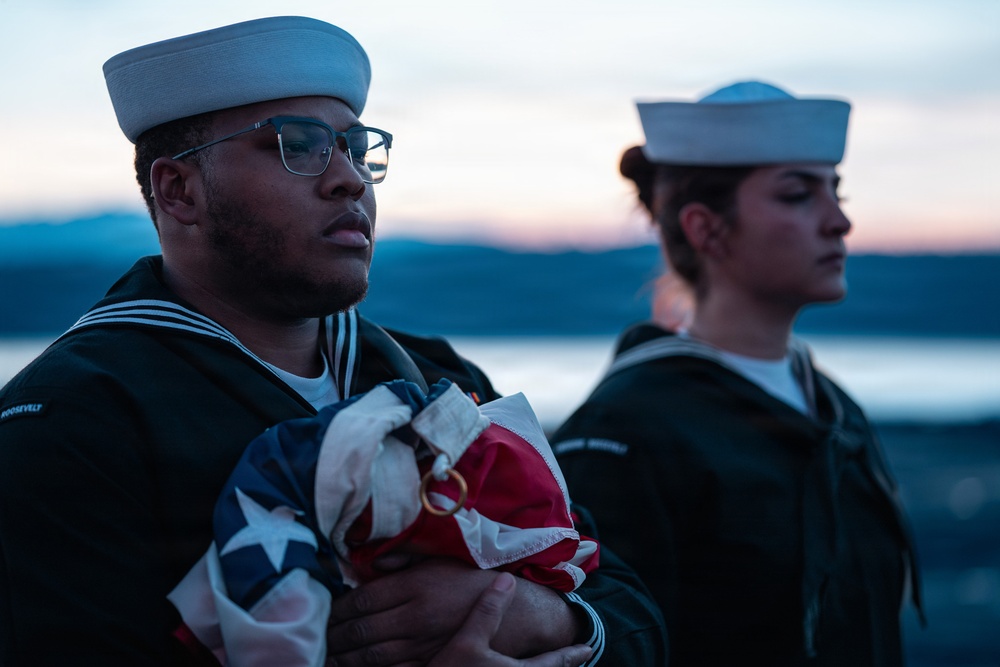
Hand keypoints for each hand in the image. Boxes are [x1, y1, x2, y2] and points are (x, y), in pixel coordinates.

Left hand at [325, 558, 581, 665]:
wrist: (513, 611)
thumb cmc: (471, 580)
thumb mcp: (438, 559)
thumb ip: (402, 559)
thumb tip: (369, 563)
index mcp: (414, 587)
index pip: (362, 600)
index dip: (338, 608)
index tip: (325, 610)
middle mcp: (415, 617)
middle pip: (362, 630)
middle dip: (335, 635)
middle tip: (319, 635)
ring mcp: (423, 644)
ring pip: (372, 655)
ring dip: (346, 657)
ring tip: (329, 655)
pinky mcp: (433, 662)